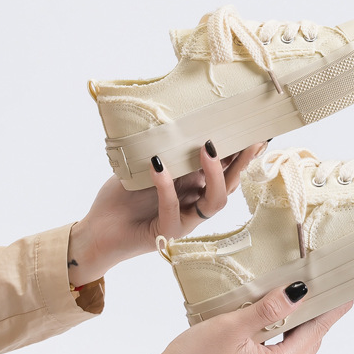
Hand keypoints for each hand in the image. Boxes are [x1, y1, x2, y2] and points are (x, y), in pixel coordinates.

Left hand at [67, 141, 265, 285]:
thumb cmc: (122, 198)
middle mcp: (195, 204)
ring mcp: (184, 221)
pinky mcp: (166, 233)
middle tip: (251, 138)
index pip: (226, 169)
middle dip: (243, 161)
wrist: (97, 230)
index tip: (256, 131)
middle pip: (230, 184)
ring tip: (207, 147)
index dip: (243, 153)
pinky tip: (157, 165)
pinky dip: (165, 186)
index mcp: (194, 187)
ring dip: (215, 174)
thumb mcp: (146, 165)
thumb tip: (179, 120)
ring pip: (214, 202)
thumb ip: (166, 150)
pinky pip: (173, 209)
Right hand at [112, 284, 353, 353]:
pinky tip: (274, 324)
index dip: (332, 312)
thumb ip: (268, 309)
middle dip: (318, 318)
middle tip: (330, 291)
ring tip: (305, 302)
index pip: (314, 334)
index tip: (351, 294)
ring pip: (291, 353)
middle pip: (306, 345)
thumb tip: (300, 292)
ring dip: (298, 328)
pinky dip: (281, 340)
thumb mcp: (232, 326)